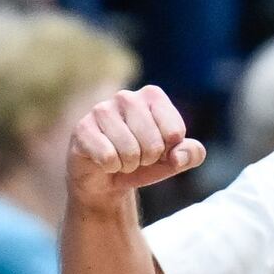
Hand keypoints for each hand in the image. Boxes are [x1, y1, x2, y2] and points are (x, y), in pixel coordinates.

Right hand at [68, 85, 204, 208]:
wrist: (107, 176)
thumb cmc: (145, 161)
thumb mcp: (176, 159)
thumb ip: (192, 154)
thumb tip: (178, 155)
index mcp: (153, 96)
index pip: (175, 132)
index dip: (170, 150)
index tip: (159, 148)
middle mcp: (126, 96)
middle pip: (154, 144)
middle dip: (149, 159)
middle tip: (139, 157)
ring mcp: (101, 110)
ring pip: (130, 151)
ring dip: (129, 165)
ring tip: (122, 159)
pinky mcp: (82, 128)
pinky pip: (108, 157)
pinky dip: (111, 167)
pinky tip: (105, 160)